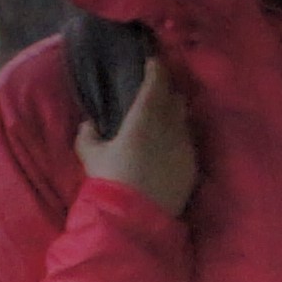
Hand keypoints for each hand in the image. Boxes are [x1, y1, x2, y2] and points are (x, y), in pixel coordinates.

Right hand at [75, 50, 195, 214]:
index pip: (157, 80)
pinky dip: (180, 139)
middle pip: (175, 97)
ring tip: (164, 119)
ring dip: (175, 115)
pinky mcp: (193, 167)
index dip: (156, 68)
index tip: (153, 61)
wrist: (136, 219)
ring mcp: (185, 147)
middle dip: (167, 90)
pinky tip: (170, 147)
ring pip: (184, 120)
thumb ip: (88, 134)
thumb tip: (90, 124)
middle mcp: (171, 126)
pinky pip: (189, 144)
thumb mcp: (90, 155)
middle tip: (157, 90)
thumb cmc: (111, 181)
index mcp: (145, 115)